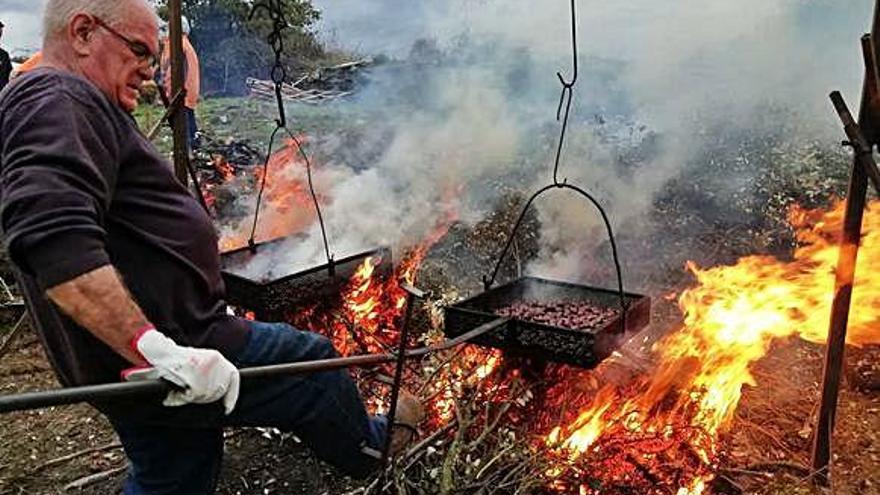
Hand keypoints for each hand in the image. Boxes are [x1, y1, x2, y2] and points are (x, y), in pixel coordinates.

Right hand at [122, 328, 239, 413]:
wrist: (159, 352)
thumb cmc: (177, 362)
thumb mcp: (199, 364)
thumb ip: (212, 376)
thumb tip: (221, 396)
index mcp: (217, 358)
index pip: (232, 377)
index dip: (231, 395)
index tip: (228, 408)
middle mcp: (215, 360)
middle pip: (218, 390)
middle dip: (204, 397)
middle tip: (187, 394)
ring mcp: (205, 365)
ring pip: (205, 394)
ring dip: (192, 397)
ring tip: (179, 391)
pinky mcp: (193, 371)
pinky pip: (194, 393)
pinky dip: (183, 397)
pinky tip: (176, 392)